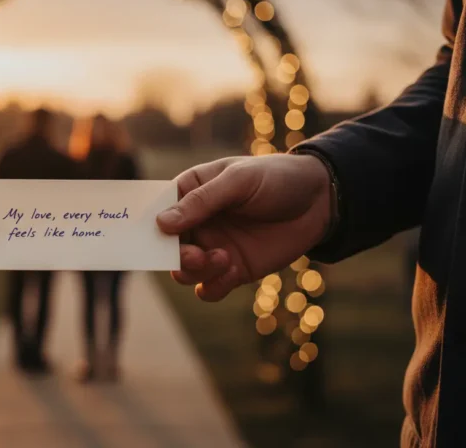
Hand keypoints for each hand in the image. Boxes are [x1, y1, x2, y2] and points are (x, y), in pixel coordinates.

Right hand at [157, 154, 332, 300]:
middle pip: (165, 246)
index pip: (157, 210)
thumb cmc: (276, 178)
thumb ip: (202, 201)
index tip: (145, 236)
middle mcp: (196, 222)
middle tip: (194, 255)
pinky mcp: (232, 269)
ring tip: (223, 258)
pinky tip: (231, 271)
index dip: (147, 224)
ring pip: (183, 270)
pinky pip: (209, 288)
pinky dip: (212, 286)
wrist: (320, 201)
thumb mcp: (239, 180)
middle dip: (173, 255)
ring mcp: (212, 247)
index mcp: (191, 192)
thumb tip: (161, 223)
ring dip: (193, 270)